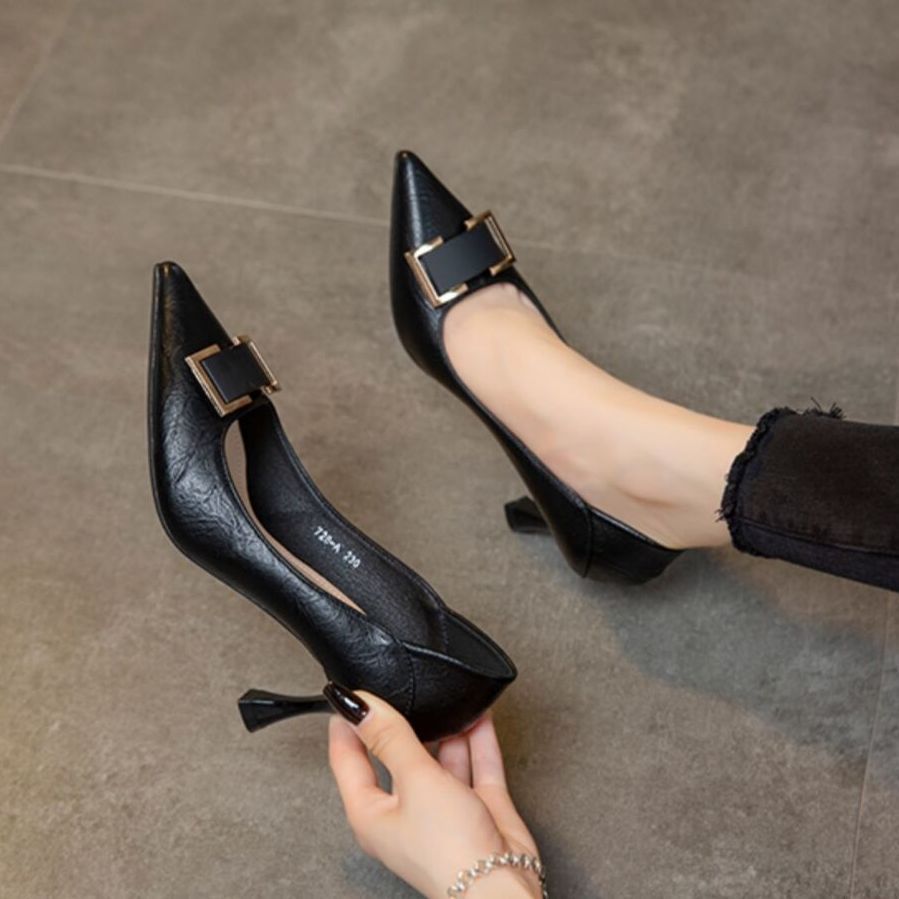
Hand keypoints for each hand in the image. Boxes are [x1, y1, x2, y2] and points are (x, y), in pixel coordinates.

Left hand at [325, 683, 541, 898]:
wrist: (501, 885)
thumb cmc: (448, 851)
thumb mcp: (414, 781)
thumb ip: (390, 738)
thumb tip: (358, 706)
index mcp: (371, 812)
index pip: (347, 759)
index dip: (348, 724)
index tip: (349, 691)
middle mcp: (404, 810)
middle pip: (397, 754)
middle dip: (405, 721)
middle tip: (403, 687)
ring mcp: (441, 808)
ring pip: (440, 756)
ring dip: (447, 728)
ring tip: (446, 697)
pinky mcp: (477, 807)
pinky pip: (474, 764)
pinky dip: (477, 739)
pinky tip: (478, 714)